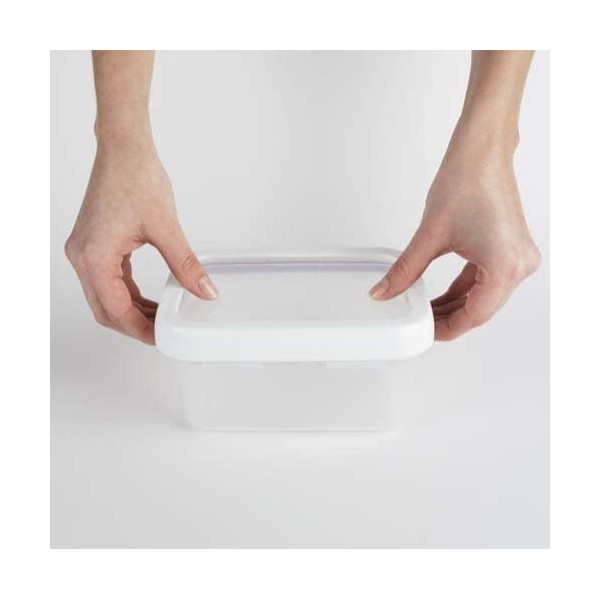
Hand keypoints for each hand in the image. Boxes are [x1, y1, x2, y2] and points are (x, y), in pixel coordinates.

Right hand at [65, 142, 217, 344]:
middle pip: (106, 310)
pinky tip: (151, 298)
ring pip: (106, 297)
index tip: (163, 338)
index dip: (141, 329)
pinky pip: (109, 280)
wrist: (123, 149)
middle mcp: (83, 257)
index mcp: (94, 257)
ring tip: (162, 318)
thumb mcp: (166, 227)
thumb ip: (185, 264)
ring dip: (132, 311)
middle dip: (135, 325)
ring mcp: (85, 251)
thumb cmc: (136, 177)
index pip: (116, 310)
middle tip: (164, 332)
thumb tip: (204, 291)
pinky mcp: (94, 245)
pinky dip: (129, 294)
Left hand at [369, 120, 540, 340]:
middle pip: (481, 309)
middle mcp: (519, 266)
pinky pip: (486, 280)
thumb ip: (405, 271)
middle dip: (449, 318)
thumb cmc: (467, 181)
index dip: (446, 328)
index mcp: (505, 267)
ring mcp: (518, 257)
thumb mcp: (430, 236)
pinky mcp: (511, 249)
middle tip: (421, 324)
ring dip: (455, 305)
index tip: (425, 333)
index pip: (473, 315)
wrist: (482, 151)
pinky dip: (464, 289)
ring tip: (426, 311)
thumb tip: (384, 292)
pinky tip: (441, 295)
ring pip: (483, 296)